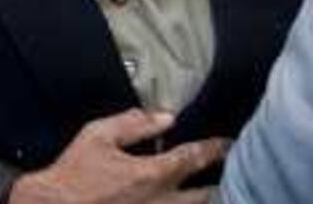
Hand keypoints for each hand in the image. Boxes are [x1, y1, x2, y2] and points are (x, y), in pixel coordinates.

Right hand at [9, 109, 228, 203]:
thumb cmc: (73, 173)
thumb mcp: (98, 136)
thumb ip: (133, 124)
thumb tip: (165, 117)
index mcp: (151, 174)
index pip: (193, 158)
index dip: (214, 148)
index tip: (228, 143)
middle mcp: (160, 202)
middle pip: (206, 196)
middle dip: (224, 183)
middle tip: (239, 173)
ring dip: (208, 200)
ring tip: (223, 191)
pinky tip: (187, 201)